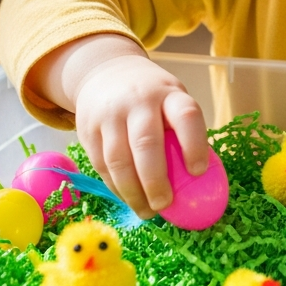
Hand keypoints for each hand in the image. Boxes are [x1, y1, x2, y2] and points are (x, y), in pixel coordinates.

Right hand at [29, 34, 207, 218]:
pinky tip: (128, 198)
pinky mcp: (87, 129)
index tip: (198, 173)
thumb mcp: (172, 101)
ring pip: (118, 159)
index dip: (194, 145)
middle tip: (164, 204)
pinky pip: (101, 165)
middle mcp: (139, 101)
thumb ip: (182, 133)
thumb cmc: (152, 98)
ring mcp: (110, 114)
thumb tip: (198, 183)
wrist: (106, 73)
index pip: (186, 116)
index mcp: (169, 94)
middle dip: (155, 180)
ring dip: (133, 192)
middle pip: (146, 143)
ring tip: (147, 211)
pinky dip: (116, 187)